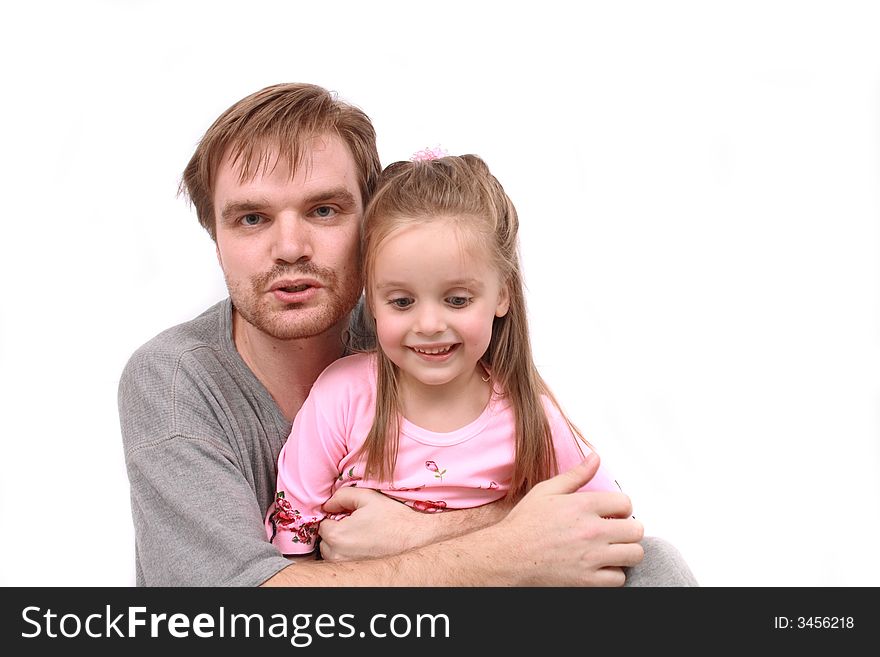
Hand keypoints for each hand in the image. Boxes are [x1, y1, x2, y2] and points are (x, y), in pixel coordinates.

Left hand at [318, 488, 429, 560]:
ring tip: (361, 535)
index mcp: (337, 535)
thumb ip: (342, 496)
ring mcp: (346, 566)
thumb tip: (328, 505)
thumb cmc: (393, 518)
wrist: (415, 538)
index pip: (322, 524)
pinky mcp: (356, 572)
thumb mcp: (367, 497)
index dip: (334, 517)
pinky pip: (343, 561)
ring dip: (340, 544)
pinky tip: (365, 546)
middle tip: (356, 524)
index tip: (348, 515)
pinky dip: (348, 554)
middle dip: (336, 531)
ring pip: (332, 553)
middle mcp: (337, 555)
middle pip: (325, 540)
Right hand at [494, 453, 643, 585]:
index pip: (626, 503)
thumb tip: (595, 458)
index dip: (622, 507)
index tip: (614, 513)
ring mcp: (591, 557)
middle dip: (628, 529)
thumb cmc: (524, 525)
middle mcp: (591, 531)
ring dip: (626, 551)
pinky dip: (614, 573)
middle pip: (636, 530)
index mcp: (582, 505)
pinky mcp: (588, 581)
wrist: (507, 557)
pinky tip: (602, 566)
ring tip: (612, 549)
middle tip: (616, 531)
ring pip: (634, 554)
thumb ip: (575, 475)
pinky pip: (619, 578)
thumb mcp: (546, 491)